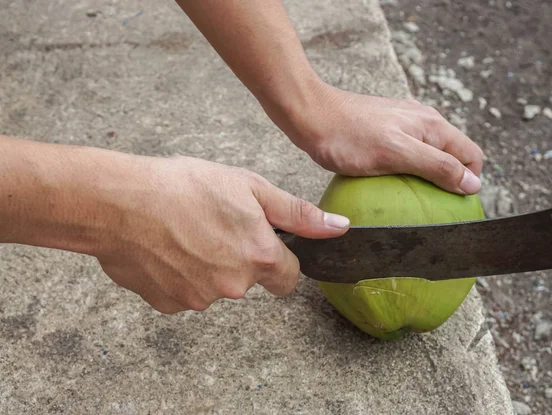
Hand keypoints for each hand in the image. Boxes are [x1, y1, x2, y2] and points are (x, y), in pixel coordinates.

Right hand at [95, 156, 349, 313]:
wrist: (120, 202)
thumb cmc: (184, 187)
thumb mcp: (250, 188)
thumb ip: (297, 214)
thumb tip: (339, 228)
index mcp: (259, 257)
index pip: (289, 277)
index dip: (279, 259)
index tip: (262, 243)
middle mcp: (234, 286)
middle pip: (249, 280)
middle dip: (239, 258)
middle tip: (213, 225)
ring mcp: (199, 299)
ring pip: (215, 286)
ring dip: (207, 266)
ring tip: (184, 232)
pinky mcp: (168, 304)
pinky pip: (184, 292)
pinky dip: (179, 275)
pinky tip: (165, 248)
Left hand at [281, 83, 483, 194]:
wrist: (311, 116)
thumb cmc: (349, 137)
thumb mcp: (397, 154)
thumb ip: (437, 166)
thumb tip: (473, 184)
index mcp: (433, 125)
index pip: (471, 156)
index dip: (470, 182)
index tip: (455, 207)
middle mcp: (424, 121)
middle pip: (452, 156)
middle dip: (450, 182)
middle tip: (433, 210)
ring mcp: (403, 125)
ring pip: (429, 156)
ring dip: (427, 179)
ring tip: (414, 204)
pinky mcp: (384, 132)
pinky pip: (406, 156)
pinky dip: (406, 173)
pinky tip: (390, 189)